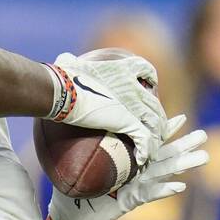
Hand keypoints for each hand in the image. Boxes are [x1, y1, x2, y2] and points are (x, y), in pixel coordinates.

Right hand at [46, 51, 166, 167]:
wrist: (65, 90)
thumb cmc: (64, 77)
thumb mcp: (71, 64)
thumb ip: (70, 62)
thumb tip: (62, 61)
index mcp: (123, 69)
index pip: (147, 71)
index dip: (151, 81)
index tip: (150, 88)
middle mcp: (133, 86)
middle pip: (155, 104)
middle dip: (157, 119)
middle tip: (154, 131)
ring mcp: (133, 104)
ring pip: (155, 123)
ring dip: (154, 137)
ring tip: (151, 149)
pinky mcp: (128, 121)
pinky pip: (144, 139)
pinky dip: (145, 150)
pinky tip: (142, 159)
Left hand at [48, 116, 207, 219]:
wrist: (69, 218)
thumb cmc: (73, 189)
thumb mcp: (79, 162)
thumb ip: (85, 144)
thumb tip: (78, 117)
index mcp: (126, 161)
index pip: (148, 142)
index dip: (165, 130)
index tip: (182, 117)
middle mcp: (134, 174)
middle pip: (164, 157)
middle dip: (184, 146)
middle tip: (205, 136)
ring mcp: (134, 188)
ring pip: (163, 174)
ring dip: (183, 165)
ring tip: (203, 157)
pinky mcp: (129, 202)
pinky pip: (149, 194)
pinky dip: (164, 190)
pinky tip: (180, 185)